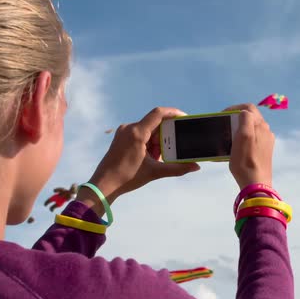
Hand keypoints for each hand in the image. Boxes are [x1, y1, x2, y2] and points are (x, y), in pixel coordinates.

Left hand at [78, 107, 200, 213]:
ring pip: (148, 130)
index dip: (173, 113)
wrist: (103, 185)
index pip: (158, 114)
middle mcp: (129, 128)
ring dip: (157, 141)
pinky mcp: (121, 138)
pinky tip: (151, 157)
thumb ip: (177, 168)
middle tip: (174, 147)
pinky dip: (149, 144)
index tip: (185, 117)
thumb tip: (195, 167)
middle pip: (155, 124)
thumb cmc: (126, 178)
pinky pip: (140, 135)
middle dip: (166, 135)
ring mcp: (124, 132)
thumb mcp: (155, 172)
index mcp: (137, 132)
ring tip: (159, 157)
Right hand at [224, 104, 274, 188]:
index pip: (248, 108)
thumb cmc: (246, 161)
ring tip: (229, 135)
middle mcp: (266, 131)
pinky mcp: (265, 150)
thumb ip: (245, 120)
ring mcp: (266, 141)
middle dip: (237, 117)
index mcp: (260, 125)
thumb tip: (244, 112)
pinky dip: (244, 137)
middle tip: (225, 124)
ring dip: (240, 127)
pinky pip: (254, 138)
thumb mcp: (243, 136)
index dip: (234, 108)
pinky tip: (238, 147)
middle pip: (251, 117)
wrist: (255, 183)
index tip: (223, 115)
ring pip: (252, 127)